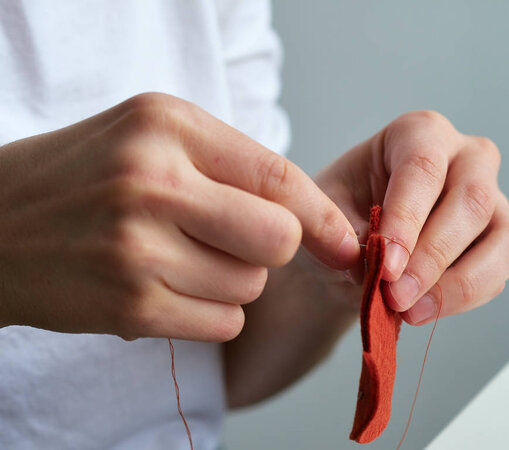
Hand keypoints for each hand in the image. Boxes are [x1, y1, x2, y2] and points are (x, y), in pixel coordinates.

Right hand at [0, 93, 358, 340]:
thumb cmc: (86, 174)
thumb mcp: (154, 136)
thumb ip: (233, 166)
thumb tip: (312, 219)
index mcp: (168, 126)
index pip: (278, 177)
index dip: (323, 217)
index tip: (346, 241)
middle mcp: (154, 183)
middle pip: (278, 240)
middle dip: (273, 248)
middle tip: (238, 239)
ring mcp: (139, 249)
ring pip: (251, 286)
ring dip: (235, 279)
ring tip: (183, 257)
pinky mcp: (130, 306)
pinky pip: (224, 322)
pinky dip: (212, 311)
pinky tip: (170, 287)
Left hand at [315, 110, 508, 324]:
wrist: (349, 243)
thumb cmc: (339, 214)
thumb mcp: (325, 214)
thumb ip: (345, 232)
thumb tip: (376, 266)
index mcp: (417, 134)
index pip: (422, 167)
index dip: (406, 219)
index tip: (385, 266)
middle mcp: (465, 157)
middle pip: (471, 200)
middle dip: (432, 256)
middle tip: (395, 295)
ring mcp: (492, 197)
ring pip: (504, 238)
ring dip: (457, 284)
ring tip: (410, 311)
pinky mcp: (502, 237)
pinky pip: (500, 271)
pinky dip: (464, 297)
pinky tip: (425, 309)